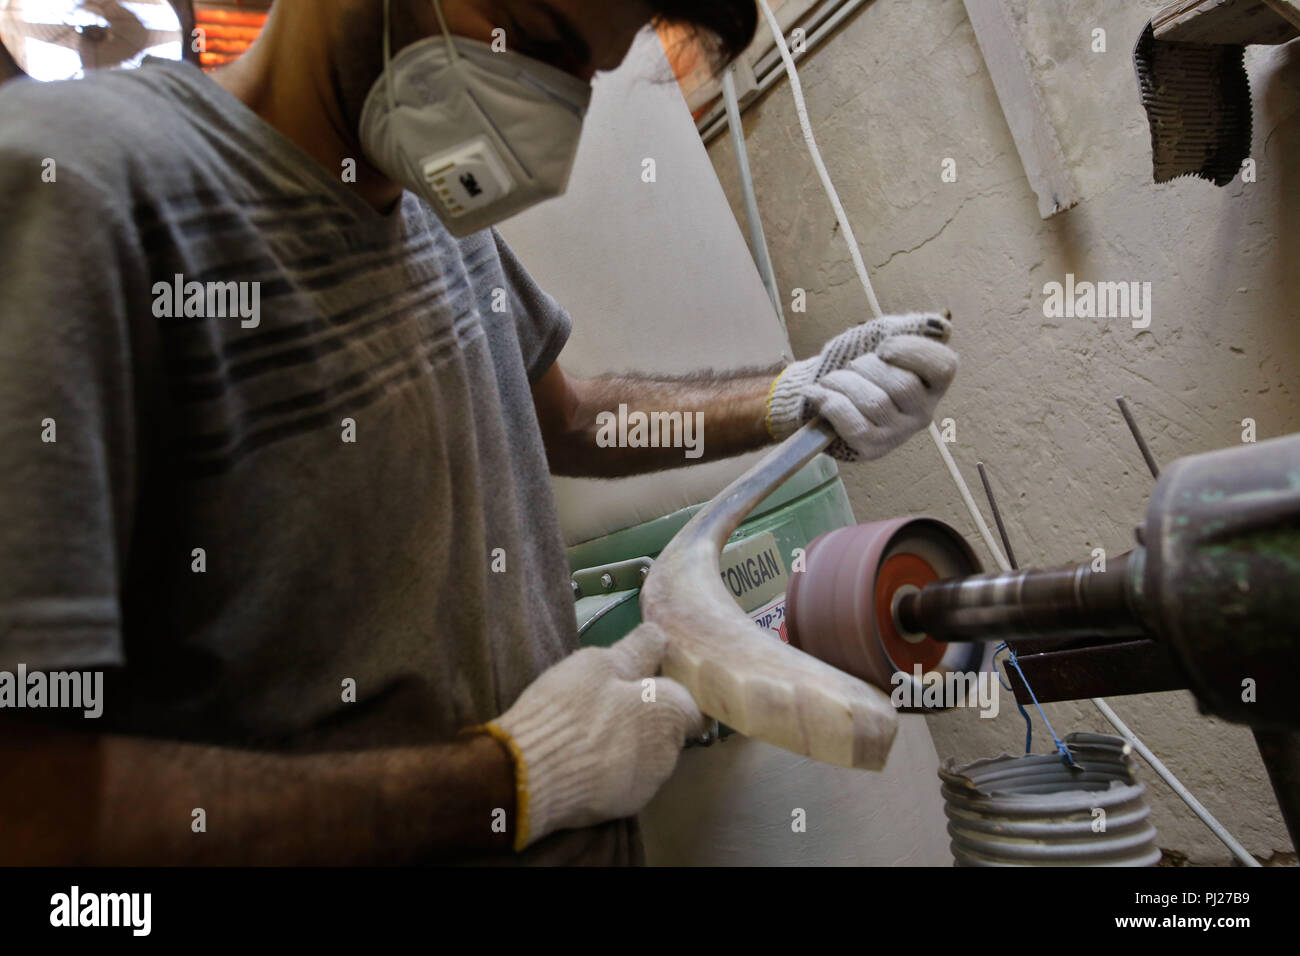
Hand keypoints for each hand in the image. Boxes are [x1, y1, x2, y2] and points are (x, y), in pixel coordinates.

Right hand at [486, 622, 703, 849]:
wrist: (531, 773)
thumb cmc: (569, 709)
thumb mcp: (597, 665)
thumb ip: (637, 651)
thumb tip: (659, 636)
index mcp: (669, 714)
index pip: (692, 705)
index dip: (671, 693)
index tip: (647, 685)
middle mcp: (669, 753)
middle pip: (668, 730)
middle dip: (647, 718)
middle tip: (608, 704)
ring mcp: (647, 786)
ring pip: (648, 757)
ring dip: (629, 744)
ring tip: (590, 733)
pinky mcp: (623, 808)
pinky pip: (626, 781)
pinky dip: (612, 770)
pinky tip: (583, 760)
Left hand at [765, 312, 957, 460]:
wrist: (819, 388)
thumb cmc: (855, 364)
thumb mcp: (880, 337)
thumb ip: (908, 328)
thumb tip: (941, 324)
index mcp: (931, 385)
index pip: (943, 367)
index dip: (912, 351)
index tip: (883, 348)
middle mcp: (921, 413)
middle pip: (902, 385)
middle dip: (866, 366)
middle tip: (851, 366)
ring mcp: (897, 435)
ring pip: (875, 403)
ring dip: (843, 383)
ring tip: (830, 380)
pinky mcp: (871, 449)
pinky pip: (854, 425)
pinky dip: (830, 403)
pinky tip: (817, 393)